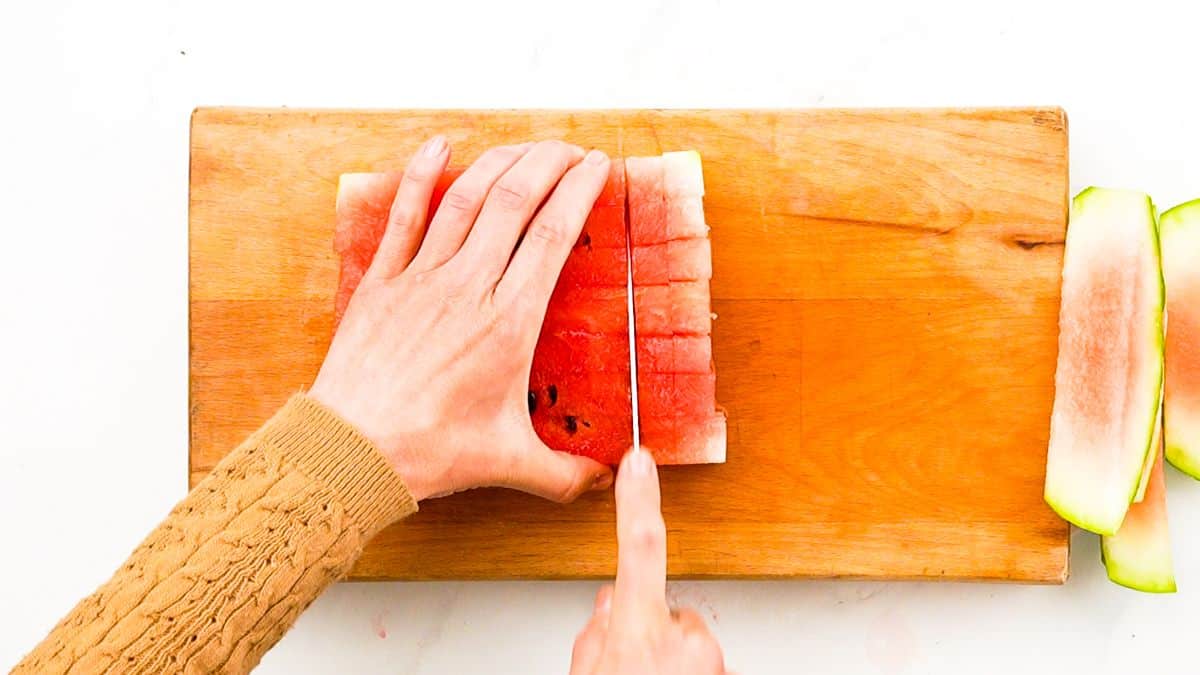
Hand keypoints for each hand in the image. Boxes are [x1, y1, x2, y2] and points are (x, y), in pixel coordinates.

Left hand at [310, 138, 614, 501]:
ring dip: (500, 162)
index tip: (595, 167)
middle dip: (548, 163)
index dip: (578, 191)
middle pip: (515, 202)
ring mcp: (421, 278)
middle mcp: (468, 288)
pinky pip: (404, 216)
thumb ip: (565, 474)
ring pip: (466, 199)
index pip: (554, 235)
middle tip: (569, 149)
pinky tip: (439, 145)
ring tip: (526, 145)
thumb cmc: (430, 452)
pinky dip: (422, 175)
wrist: (352, 450)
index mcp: (509, 322)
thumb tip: (606, 482)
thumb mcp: (510, 463)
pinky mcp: (382, 281)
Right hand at [570, 450, 728, 674]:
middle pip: (662, 604)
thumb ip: (595, 634)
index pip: (639, 545)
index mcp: (640, 633)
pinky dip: (685, 670)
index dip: (639, 498)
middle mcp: (683, 641)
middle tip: (628, 661)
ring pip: (684, 635)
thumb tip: (607, 607)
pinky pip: (702, 660)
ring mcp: (711, 660)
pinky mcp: (728, 674)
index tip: (639, 461)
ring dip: (667, 652)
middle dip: (646, 622)